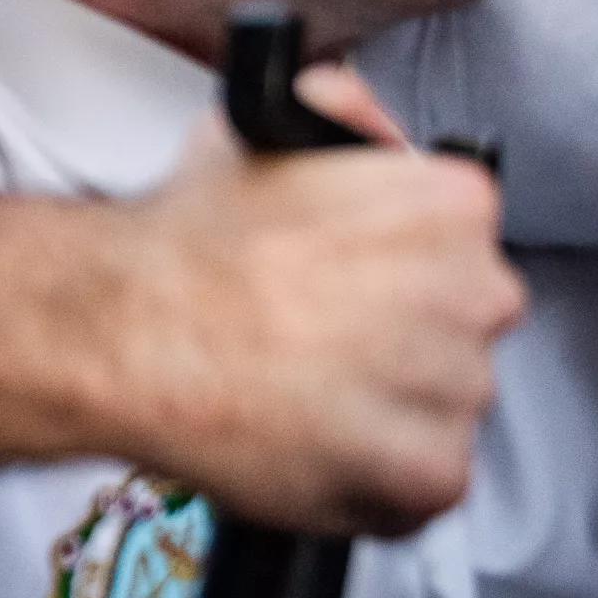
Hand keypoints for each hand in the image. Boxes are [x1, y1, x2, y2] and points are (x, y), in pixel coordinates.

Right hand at [0, 72, 523, 537]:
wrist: (125, 332)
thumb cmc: (182, 244)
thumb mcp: (260, 129)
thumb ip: (343, 116)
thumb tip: (376, 131)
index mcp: (449, 204)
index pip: (463, 241)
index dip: (400, 264)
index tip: (354, 282)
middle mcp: (472, 292)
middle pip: (464, 325)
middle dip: (404, 336)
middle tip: (318, 340)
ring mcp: (454, 388)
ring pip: (445, 405)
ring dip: (388, 410)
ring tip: (301, 395)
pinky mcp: (426, 473)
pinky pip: (424, 481)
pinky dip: (373, 477)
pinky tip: (308, 443)